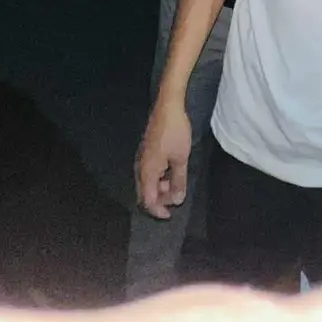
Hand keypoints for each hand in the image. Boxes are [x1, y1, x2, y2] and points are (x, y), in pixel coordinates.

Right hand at [135, 100, 191, 218]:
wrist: (168, 106)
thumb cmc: (175, 132)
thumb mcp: (181, 158)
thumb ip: (178, 181)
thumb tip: (177, 200)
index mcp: (146, 171)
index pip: (147, 200)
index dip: (157, 211)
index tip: (169, 215)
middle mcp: (140, 167)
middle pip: (145, 193)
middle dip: (160, 199)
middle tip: (176, 197)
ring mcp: (142, 159)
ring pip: (147, 182)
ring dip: (160, 188)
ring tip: (176, 183)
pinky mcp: (146, 152)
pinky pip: (149, 173)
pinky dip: (159, 178)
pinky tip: (171, 173)